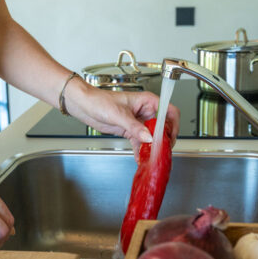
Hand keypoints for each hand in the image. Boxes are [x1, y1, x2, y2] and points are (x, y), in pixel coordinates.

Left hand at [65, 80, 179, 159]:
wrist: (84, 105)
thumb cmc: (99, 100)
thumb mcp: (118, 114)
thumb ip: (134, 126)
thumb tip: (148, 137)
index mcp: (147, 101)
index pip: (169, 111)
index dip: (173, 124)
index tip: (170, 137)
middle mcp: (145, 111)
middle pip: (163, 126)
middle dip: (163, 139)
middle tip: (161, 150)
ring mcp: (138, 122)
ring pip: (152, 136)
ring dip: (152, 147)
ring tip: (151, 157)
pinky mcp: (131, 130)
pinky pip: (140, 142)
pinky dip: (141, 150)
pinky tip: (139, 158)